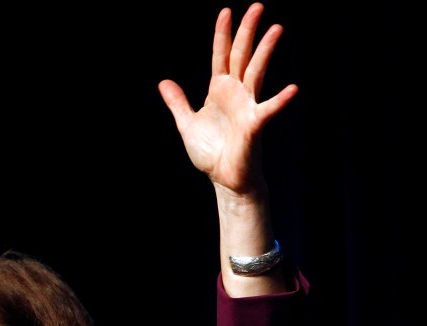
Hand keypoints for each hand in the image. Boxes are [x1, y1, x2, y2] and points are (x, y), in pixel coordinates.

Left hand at [158, 3, 296, 195]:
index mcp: (219, 90)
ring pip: (256, 72)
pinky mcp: (254, 125)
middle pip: (242, 56)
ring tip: (276, 28)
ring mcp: (247, 106)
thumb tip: (164, 82)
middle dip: (248, 32)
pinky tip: (292, 89)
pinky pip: (268, 110)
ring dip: (266, 51)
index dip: (223, 34)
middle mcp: (236, 93)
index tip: (226, 11)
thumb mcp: (187, 124)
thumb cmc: (211, 152)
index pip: (221, 56)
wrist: (224, 179)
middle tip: (257, 6)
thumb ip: (178, 102)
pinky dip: (279, 100)